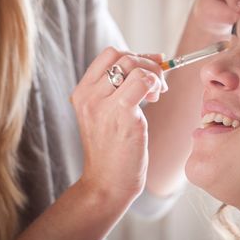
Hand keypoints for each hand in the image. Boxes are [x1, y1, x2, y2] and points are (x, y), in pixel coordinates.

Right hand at [70, 48, 166, 201]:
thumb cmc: (112, 150)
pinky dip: (154, 85)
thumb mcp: (106, 114)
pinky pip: (143, 82)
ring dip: (153, 75)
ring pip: (134, 66)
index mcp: (82, 93)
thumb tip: (154, 60)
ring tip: (155, 95)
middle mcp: (89, 96)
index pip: (109, 55)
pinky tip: (154, 100)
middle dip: (148, 65)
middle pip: (123, 57)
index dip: (135, 55)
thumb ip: (120, 89)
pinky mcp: (122, 115)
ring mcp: (103, 105)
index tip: (151, 67)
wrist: (106, 184)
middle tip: (157, 85)